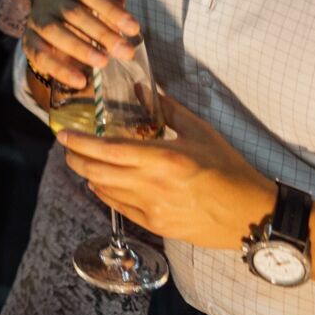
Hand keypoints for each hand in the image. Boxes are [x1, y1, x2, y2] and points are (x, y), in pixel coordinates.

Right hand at [20, 0, 139, 87]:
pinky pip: (40, 55)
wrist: (47, 13)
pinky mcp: (28, 40)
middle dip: (102, 33)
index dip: (112, 10)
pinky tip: (81, 81)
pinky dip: (60, 69)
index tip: (135, 29)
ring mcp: (36, 19)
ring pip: (54, 31)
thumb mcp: (97, 1)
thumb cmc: (81, 9)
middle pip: (74, 14)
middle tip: (126, 52)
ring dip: (80, 48)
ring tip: (103, 62)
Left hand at [61, 92, 272, 249]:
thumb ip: (168, 109)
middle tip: (67, 147)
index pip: (108, 150)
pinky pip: (119, 208)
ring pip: (105, 190)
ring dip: (88, 174)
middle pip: (98, 171)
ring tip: (81, 161)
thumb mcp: (200, 132)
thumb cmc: (228, 169)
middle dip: (76, 158)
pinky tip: (100, 183)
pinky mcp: (157, 226)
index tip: (62, 135)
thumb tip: (141, 88)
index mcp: (163, 159)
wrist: (252, 214)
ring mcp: (153, 209)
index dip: (81, 143)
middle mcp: (153, 185)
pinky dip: (104, 193)